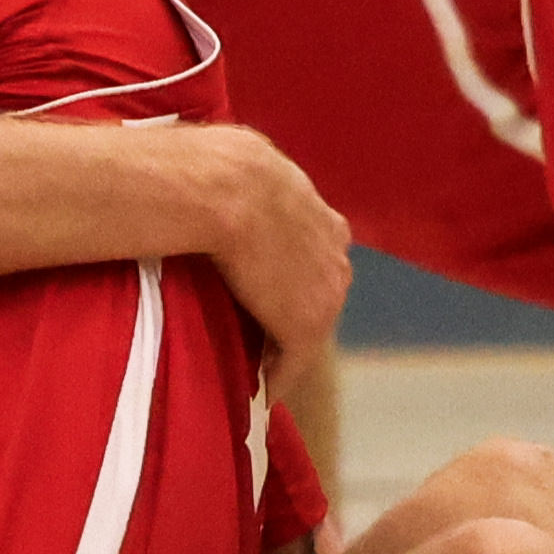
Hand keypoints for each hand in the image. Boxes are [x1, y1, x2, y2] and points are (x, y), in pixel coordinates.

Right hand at [206, 127, 349, 371]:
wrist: (224, 189)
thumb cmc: (220, 168)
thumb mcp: (250, 161)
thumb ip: (251, 178)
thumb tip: (216, 167)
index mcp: (327, 221)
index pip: (314, 260)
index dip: (288, 279)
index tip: (264, 294)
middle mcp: (338, 258)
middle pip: (315, 296)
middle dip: (289, 313)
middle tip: (256, 335)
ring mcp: (327, 295)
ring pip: (305, 329)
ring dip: (283, 347)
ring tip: (255, 366)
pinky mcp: (306, 327)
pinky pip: (292, 363)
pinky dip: (276, 379)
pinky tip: (258, 392)